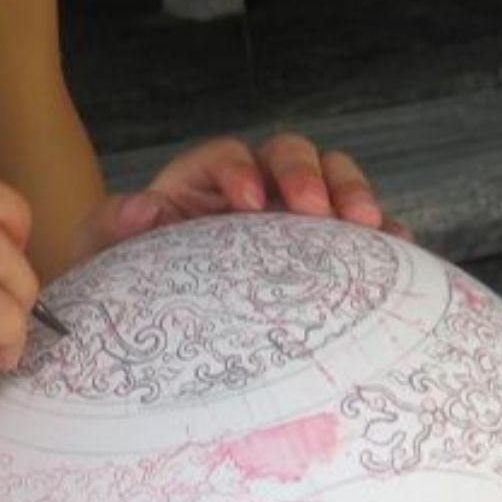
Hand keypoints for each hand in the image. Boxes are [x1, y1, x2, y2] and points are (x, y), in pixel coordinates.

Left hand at [70, 134, 410, 266]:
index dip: (238, 170)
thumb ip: (108, 228)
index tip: (247, 201)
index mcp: (197, 186)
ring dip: (354, 193)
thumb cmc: (127, 294)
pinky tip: (398, 253)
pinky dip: (385, 239)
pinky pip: (364, 237)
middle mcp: (253, 193)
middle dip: (306, 173)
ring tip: (367, 225)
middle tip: (314, 208)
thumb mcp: (103, 260)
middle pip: (290, 155)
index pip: (226, 156)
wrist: (155, 345)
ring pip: (335, 183)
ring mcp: (295, 222)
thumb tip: (141, 207)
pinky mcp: (328, 258)